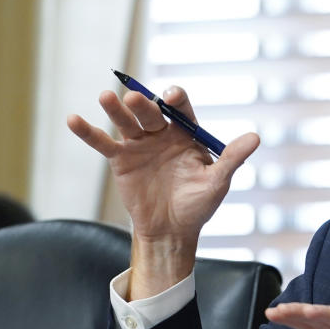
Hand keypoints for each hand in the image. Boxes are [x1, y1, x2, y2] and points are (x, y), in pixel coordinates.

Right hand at [68, 86, 258, 295]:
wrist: (172, 231)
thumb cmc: (198, 204)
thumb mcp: (218, 182)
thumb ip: (232, 158)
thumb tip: (256, 137)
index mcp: (186, 133)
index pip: (181, 109)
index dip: (176, 100)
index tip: (171, 97)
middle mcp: (162, 133)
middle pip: (151, 112)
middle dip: (145, 105)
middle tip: (137, 99)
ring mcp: (139, 144)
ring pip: (126, 121)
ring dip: (116, 109)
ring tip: (107, 98)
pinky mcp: (120, 159)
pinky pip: (103, 142)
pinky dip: (88, 132)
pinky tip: (74, 120)